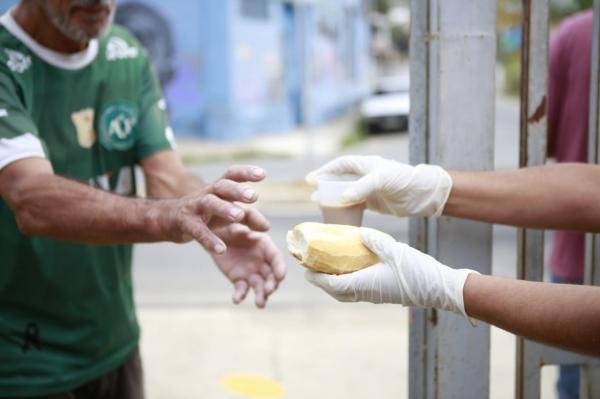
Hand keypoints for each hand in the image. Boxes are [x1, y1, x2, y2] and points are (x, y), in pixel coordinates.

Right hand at [157, 165, 268, 253]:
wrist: (169, 219)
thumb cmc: (205, 214)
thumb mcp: (226, 213)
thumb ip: (247, 218)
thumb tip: (266, 228)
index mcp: (218, 188)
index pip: (232, 175)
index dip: (246, 172)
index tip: (263, 174)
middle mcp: (207, 193)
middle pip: (222, 186)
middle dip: (237, 190)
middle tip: (253, 196)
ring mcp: (195, 207)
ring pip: (209, 203)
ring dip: (224, 208)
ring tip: (238, 215)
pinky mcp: (185, 223)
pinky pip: (198, 231)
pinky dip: (209, 239)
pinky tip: (221, 249)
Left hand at [211, 223, 285, 307]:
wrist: (215, 233)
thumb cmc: (229, 222)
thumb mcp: (237, 218)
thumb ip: (245, 222)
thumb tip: (249, 230)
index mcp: (264, 245)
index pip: (276, 257)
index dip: (280, 267)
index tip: (281, 276)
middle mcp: (261, 260)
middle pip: (270, 275)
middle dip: (272, 284)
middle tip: (268, 291)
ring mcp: (251, 271)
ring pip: (259, 285)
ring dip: (261, 295)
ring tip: (260, 304)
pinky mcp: (239, 279)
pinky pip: (241, 289)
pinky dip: (240, 295)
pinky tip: (236, 300)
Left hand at [304, 227, 476, 320]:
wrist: (439, 288)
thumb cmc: (417, 271)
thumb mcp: (394, 250)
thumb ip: (374, 240)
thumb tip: (359, 231)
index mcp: (365, 284)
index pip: (332, 284)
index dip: (316, 278)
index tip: (305, 271)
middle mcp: (367, 293)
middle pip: (336, 291)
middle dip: (321, 281)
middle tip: (311, 268)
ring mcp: (375, 295)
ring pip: (346, 292)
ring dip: (334, 282)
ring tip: (327, 267)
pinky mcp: (383, 293)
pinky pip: (358, 290)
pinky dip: (347, 281)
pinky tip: (350, 267)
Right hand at [306, 155, 451, 216]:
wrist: (423, 195)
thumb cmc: (404, 181)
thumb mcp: (381, 180)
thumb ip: (361, 188)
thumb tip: (341, 198)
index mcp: (366, 165)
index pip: (340, 165)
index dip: (324, 171)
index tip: (311, 179)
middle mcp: (366, 175)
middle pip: (340, 179)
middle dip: (325, 186)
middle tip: (312, 194)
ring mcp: (370, 189)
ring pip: (346, 193)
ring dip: (333, 199)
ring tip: (319, 205)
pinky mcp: (375, 202)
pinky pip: (355, 205)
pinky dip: (345, 209)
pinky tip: (338, 215)